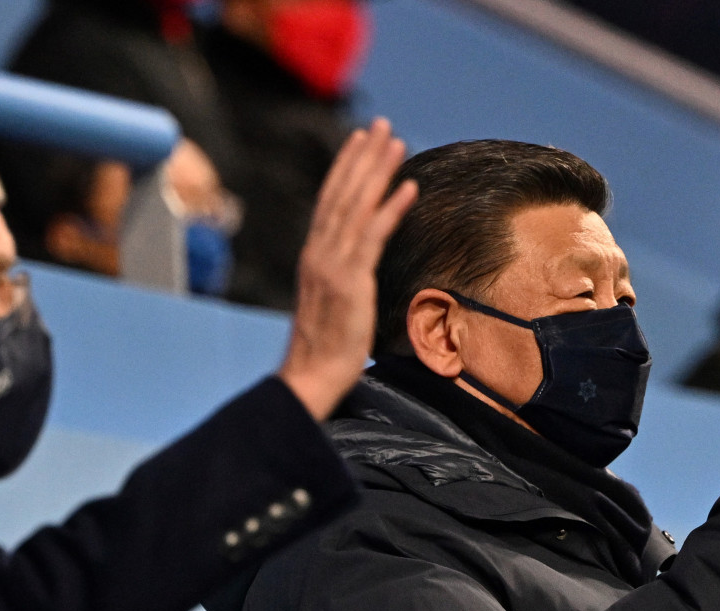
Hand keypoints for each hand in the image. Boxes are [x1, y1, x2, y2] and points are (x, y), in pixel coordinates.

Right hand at [278, 119, 418, 419]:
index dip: (345, 168)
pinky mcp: (350, 281)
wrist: (311, 376)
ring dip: (378, 171)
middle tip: (380, 125)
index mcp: (314, 256)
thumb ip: (341, 281)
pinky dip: (391, 209)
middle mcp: (320, 253)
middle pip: (342, 193)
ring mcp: (333, 264)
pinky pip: (373, 236)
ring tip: (397, 142)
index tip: (359, 141)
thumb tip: (356, 272)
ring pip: (357, 206)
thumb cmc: (324, 351)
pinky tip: (409, 187)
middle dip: (363, 157)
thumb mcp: (332, 306)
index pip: (330, 202)